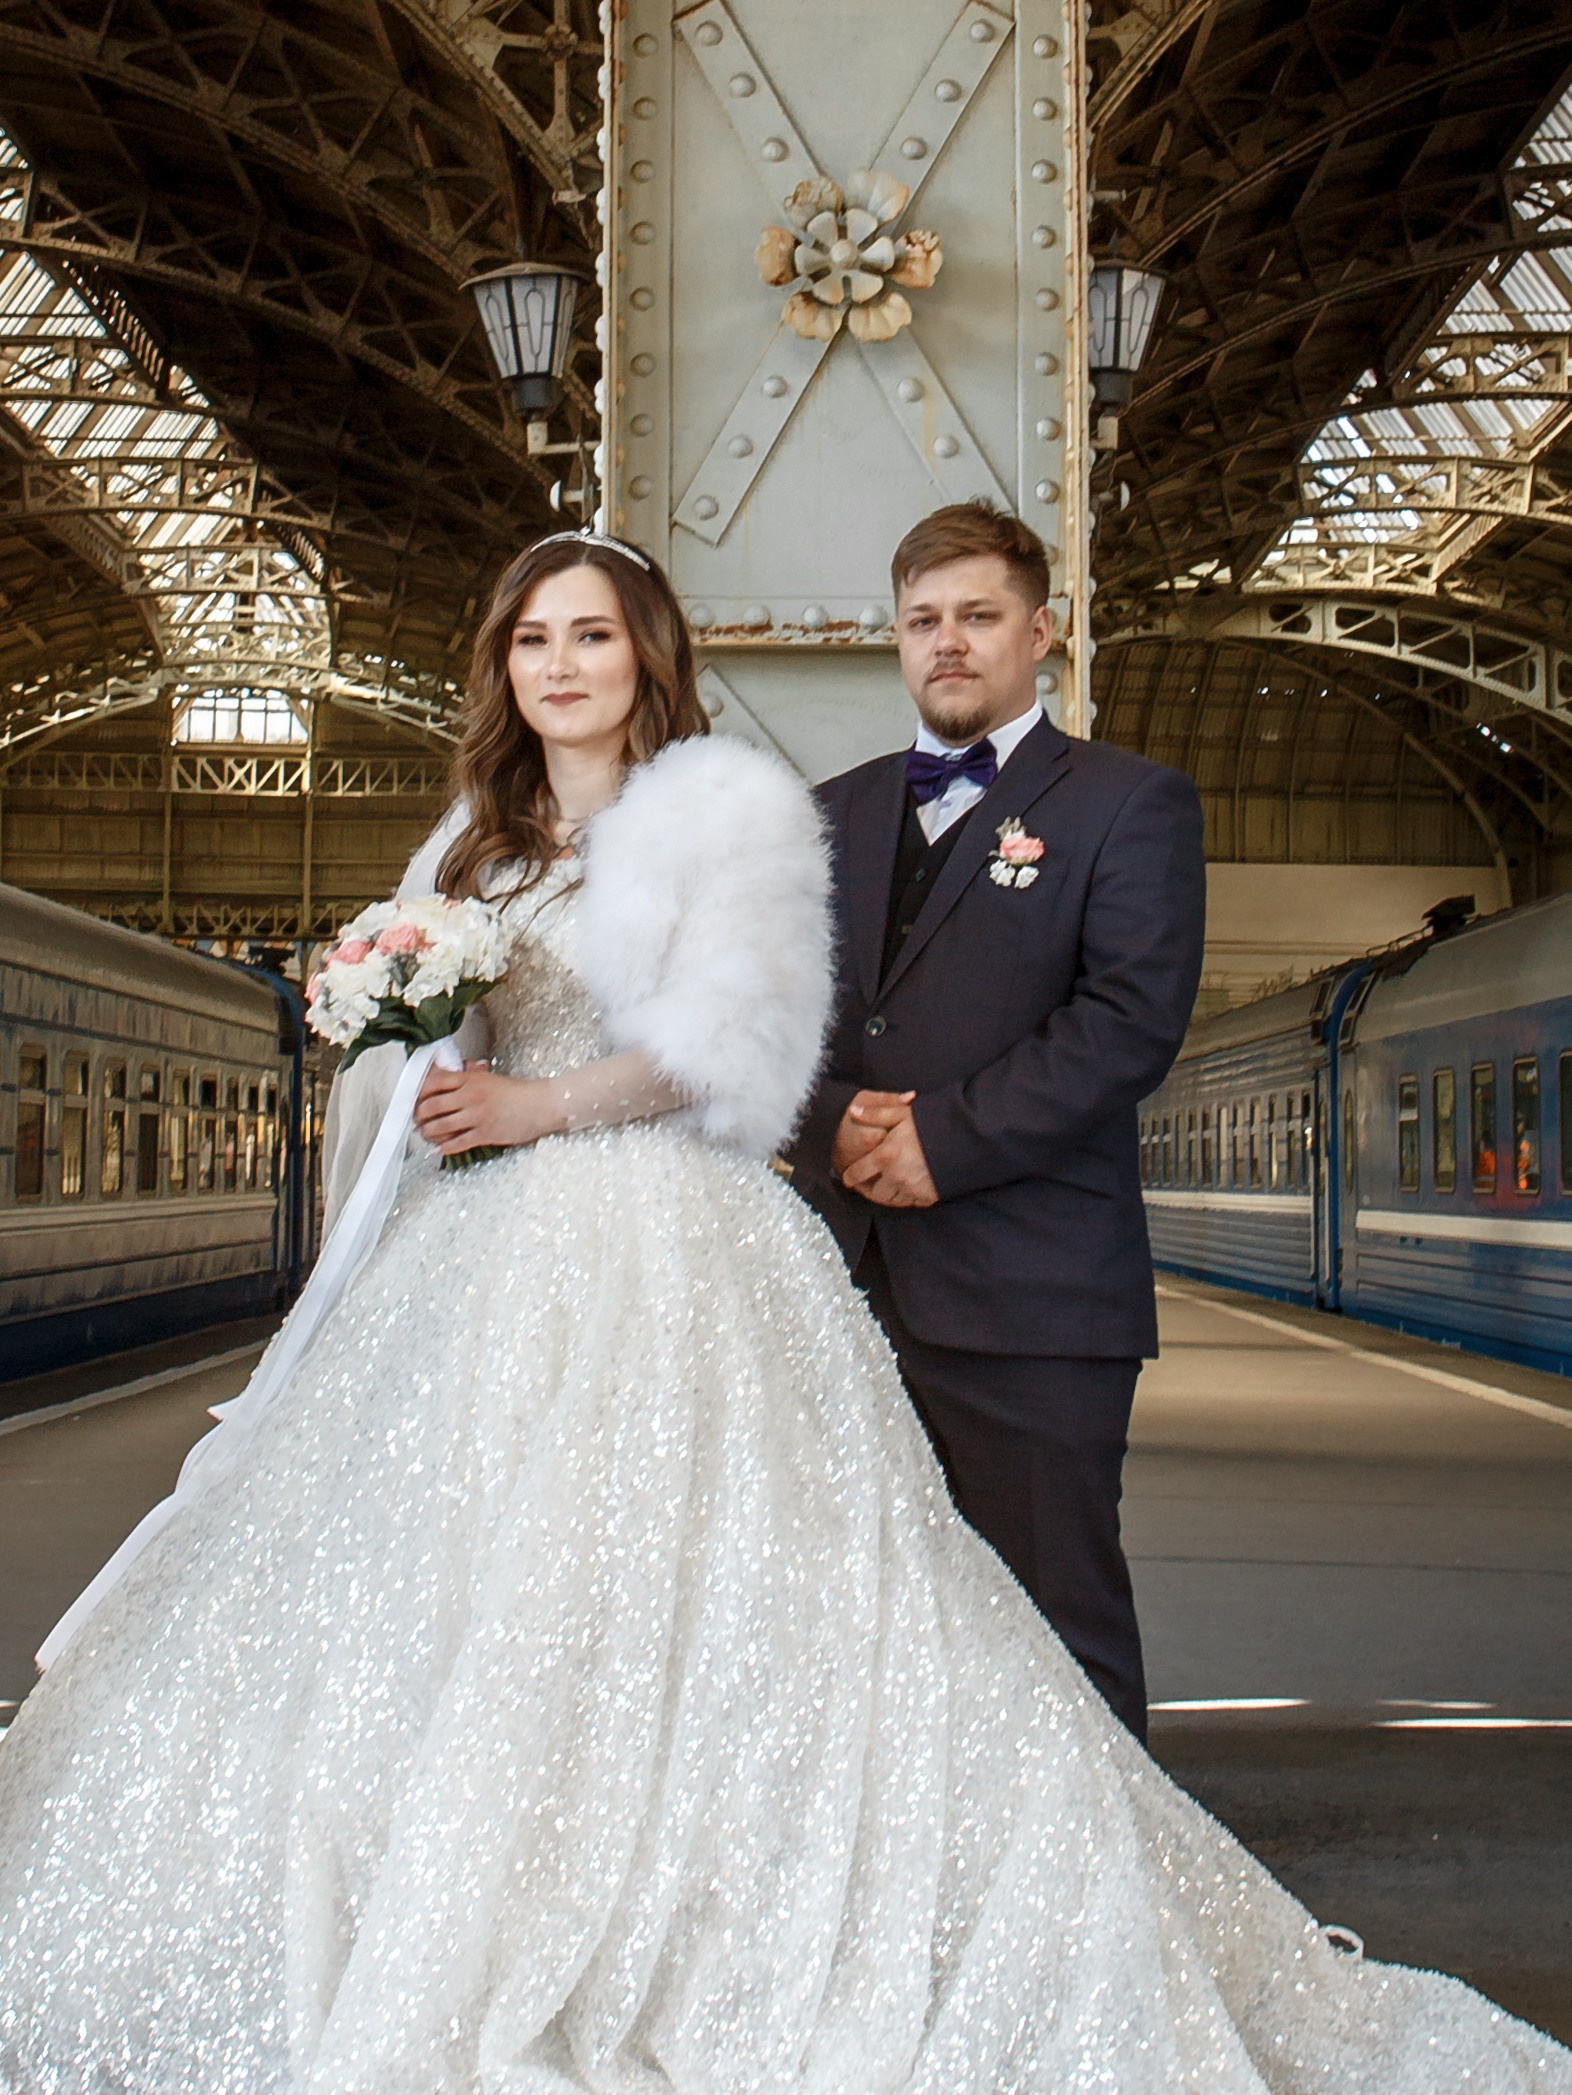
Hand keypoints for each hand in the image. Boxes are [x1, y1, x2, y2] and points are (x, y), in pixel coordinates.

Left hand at [413, 1061, 562, 1155]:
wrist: (540, 1105)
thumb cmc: (517, 1092)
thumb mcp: (489, 1079)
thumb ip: (468, 1078)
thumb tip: (449, 1076)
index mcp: (470, 1079)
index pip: (434, 1082)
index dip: (419, 1092)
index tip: (416, 1100)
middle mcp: (470, 1096)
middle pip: (431, 1105)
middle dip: (419, 1115)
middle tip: (417, 1120)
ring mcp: (476, 1116)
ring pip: (440, 1126)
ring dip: (428, 1133)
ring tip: (426, 1134)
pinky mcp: (485, 1134)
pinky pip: (457, 1143)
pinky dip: (444, 1148)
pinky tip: (438, 1150)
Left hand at [840, 1097, 939, 1208]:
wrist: (965, 1137)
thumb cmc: (931, 1122)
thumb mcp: (901, 1113)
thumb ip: (875, 1114)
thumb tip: (853, 1111)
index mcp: (886, 1156)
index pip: (859, 1173)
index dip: (850, 1177)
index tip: (848, 1179)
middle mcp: (896, 1176)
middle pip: (875, 1193)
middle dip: (869, 1191)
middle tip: (866, 1187)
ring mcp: (913, 1188)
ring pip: (892, 1200)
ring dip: (887, 1195)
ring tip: (886, 1188)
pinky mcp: (928, 1196)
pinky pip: (911, 1202)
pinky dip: (906, 1197)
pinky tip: (907, 1189)